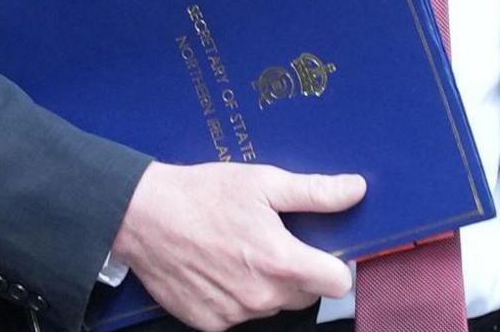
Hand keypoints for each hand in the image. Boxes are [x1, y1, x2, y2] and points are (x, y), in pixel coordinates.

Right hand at [109, 162, 363, 330]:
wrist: (143, 216)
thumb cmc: (203, 195)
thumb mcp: (264, 182)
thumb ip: (315, 192)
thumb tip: (356, 190)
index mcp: (281, 261)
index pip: (338, 283)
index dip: (334, 265)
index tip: (320, 249)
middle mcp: (261, 296)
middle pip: (305, 294)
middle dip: (298, 271)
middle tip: (272, 240)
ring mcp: (234, 313)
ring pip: (272, 305)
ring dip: (266, 284)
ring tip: (241, 250)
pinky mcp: (209, 323)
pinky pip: (239, 314)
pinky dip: (236, 296)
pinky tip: (219, 268)